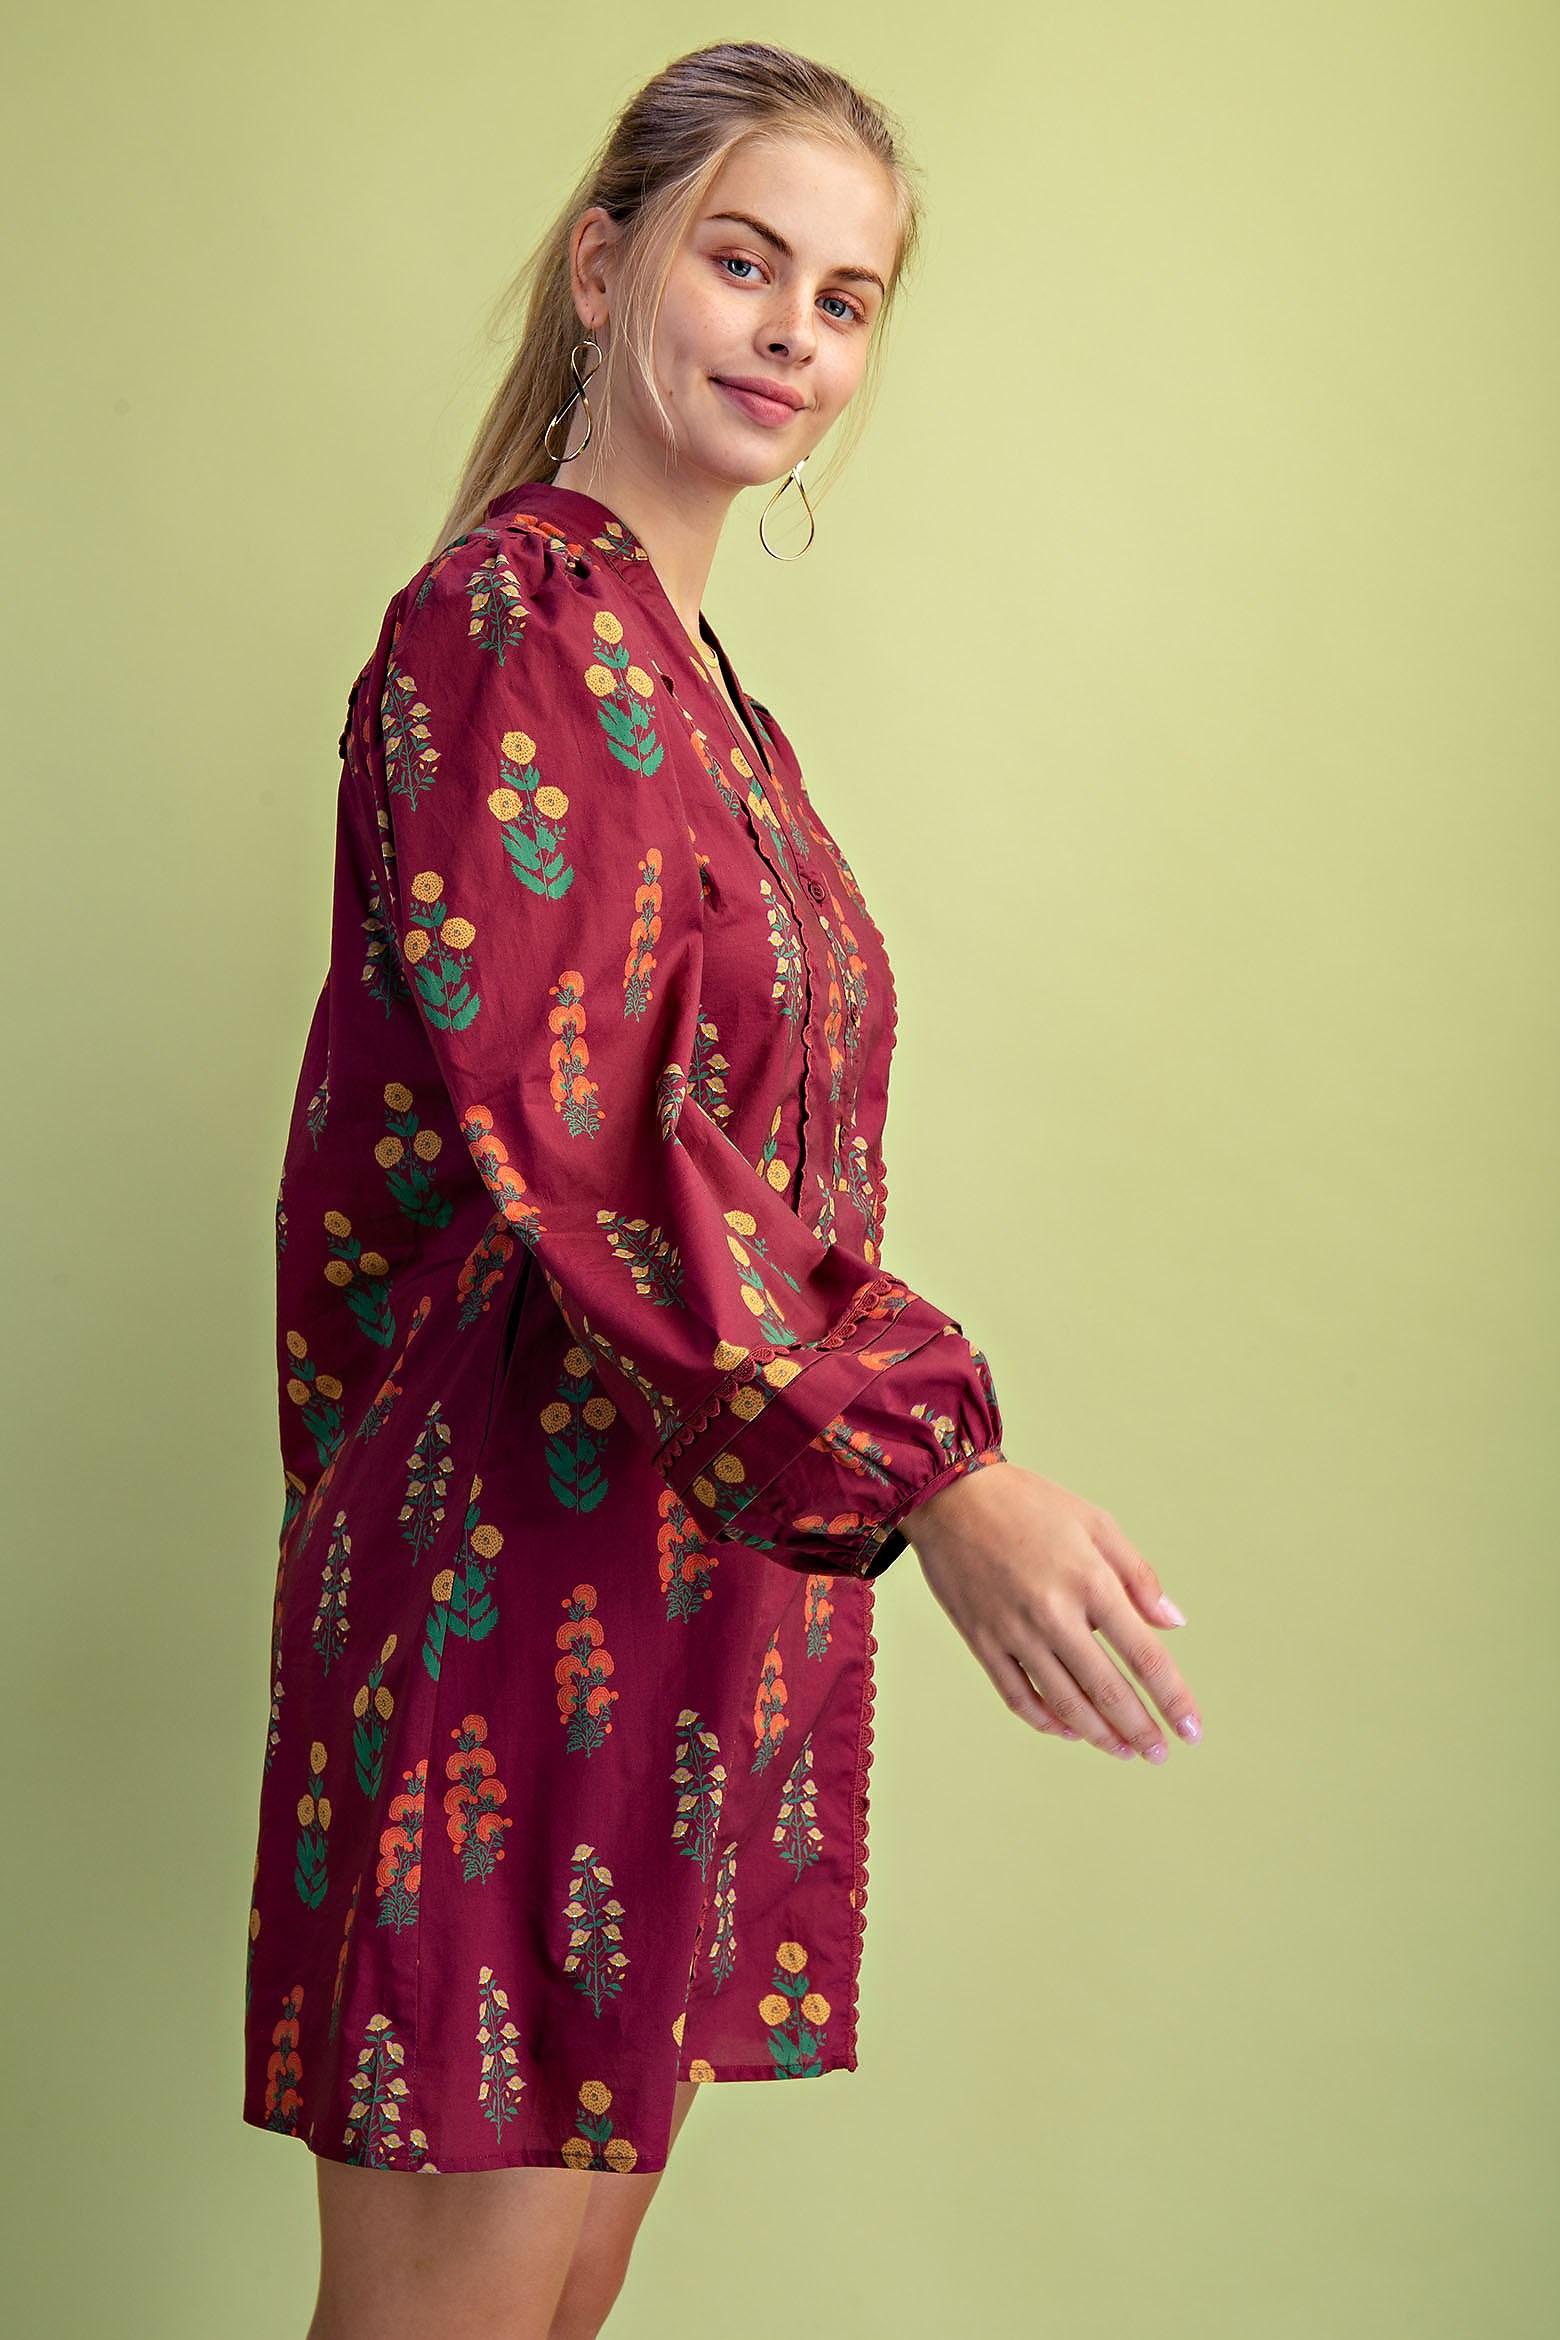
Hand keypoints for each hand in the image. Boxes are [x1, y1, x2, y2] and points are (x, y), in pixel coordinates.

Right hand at [900, 1460, 1200, 1761]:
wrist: (950, 1496)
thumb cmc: (1028, 1503)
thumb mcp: (1095, 1522)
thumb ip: (1138, 1575)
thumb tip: (1173, 1623)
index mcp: (1090, 1581)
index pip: (1144, 1655)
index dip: (1173, 1697)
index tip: (1190, 1728)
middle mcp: (1054, 1614)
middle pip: (1107, 1690)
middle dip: (1140, 1729)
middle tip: (1160, 1753)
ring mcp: (1014, 1633)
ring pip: (1065, 1702)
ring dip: (1100, 1735)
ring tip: (1124, 1750)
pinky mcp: (982, 1642)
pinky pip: (1018, 1696)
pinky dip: (1046, 1720)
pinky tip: (1069, 1729)